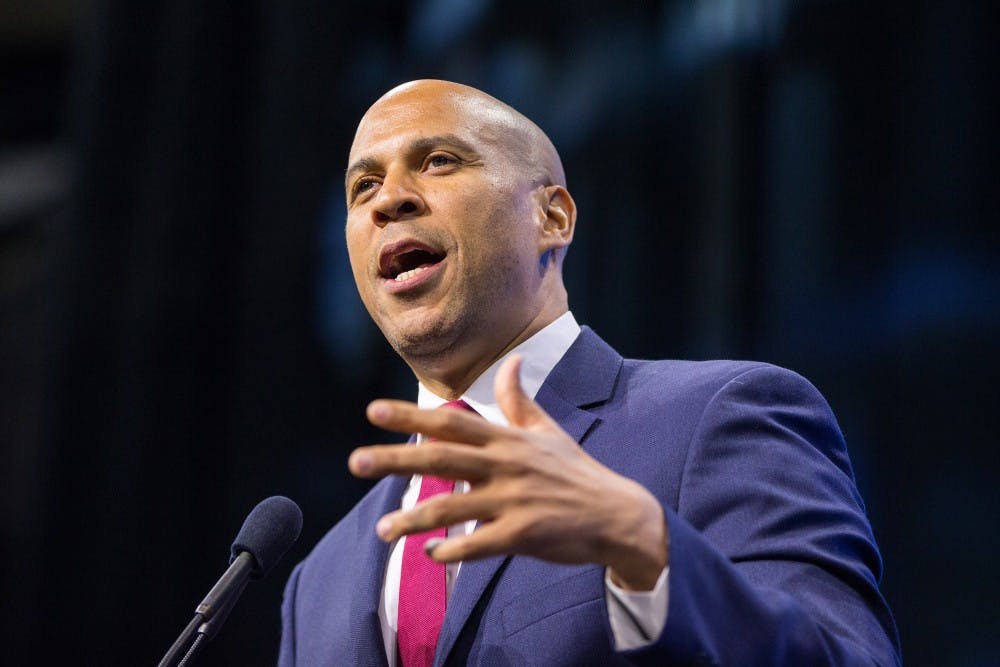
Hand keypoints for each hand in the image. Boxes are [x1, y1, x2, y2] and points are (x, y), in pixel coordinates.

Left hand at [348, 355, 668, 589]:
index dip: (411, 415)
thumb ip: (519, 399)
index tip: (373, 411)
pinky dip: (453, 550)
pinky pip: (479, 544)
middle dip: (396, 459)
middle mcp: (506, 465)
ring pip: (453, 508)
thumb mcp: (547, 430)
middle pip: (442, 458)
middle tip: (355, 461)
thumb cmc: (575, 471)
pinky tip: (430, 554)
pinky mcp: (524, 534)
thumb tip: (511, 360)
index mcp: (508, 439)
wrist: (616, 514)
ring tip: (383, 531)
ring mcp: (514, 500)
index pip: (451, 422)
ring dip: (414, 519)